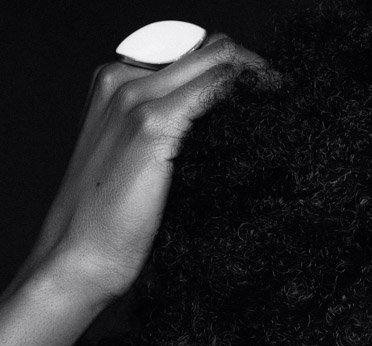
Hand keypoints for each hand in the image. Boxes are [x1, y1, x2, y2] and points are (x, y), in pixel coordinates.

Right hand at [20, 34, 274, 305]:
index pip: (188, 54)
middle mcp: (123, 80)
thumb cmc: (106, 228)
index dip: (232, 69)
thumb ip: (166, 142)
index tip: (264, 95)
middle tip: (282, 99)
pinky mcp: (152, 126)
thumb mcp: (135, 169)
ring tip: (282, 105)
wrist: (76, 259)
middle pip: (207, 48)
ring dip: (257, 77)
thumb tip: (217, 139)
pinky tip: (271, 111)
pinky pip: (216, 87)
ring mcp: (136, 99)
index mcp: (115, 84)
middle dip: (252, 68)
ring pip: (217, 57)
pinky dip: (249, 91)